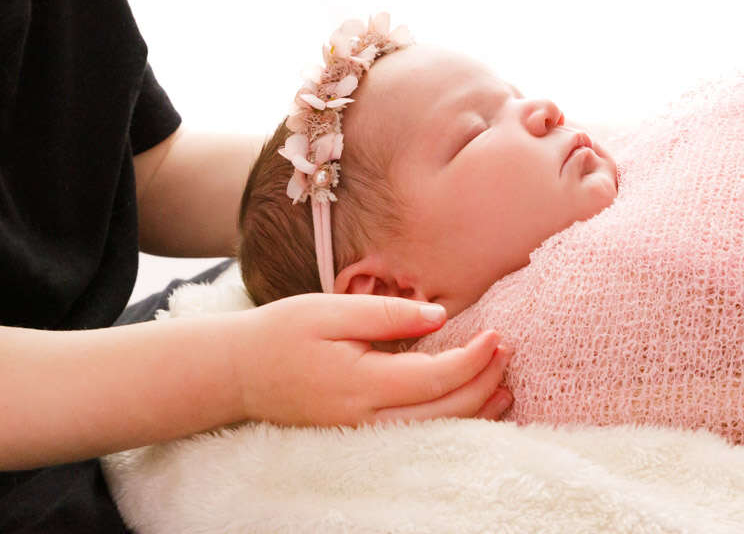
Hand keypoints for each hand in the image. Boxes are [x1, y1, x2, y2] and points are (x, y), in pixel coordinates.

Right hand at [234, 293, 511, 426]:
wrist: (236, 372)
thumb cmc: (281, 332)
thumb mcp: (330, 310)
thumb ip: (386, 314)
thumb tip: (439, 316)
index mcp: (360, 383)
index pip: (435, 379)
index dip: (474, 359)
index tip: (496, 334)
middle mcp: (365, 417)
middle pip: (444, 412)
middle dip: (483, 383)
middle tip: (507, 351)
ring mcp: (361, 431)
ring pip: (433, 430)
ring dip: (474, 408)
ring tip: (504, 383)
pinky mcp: (358, 433)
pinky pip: (416, 432)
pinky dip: (449, 418)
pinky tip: (468, 403)